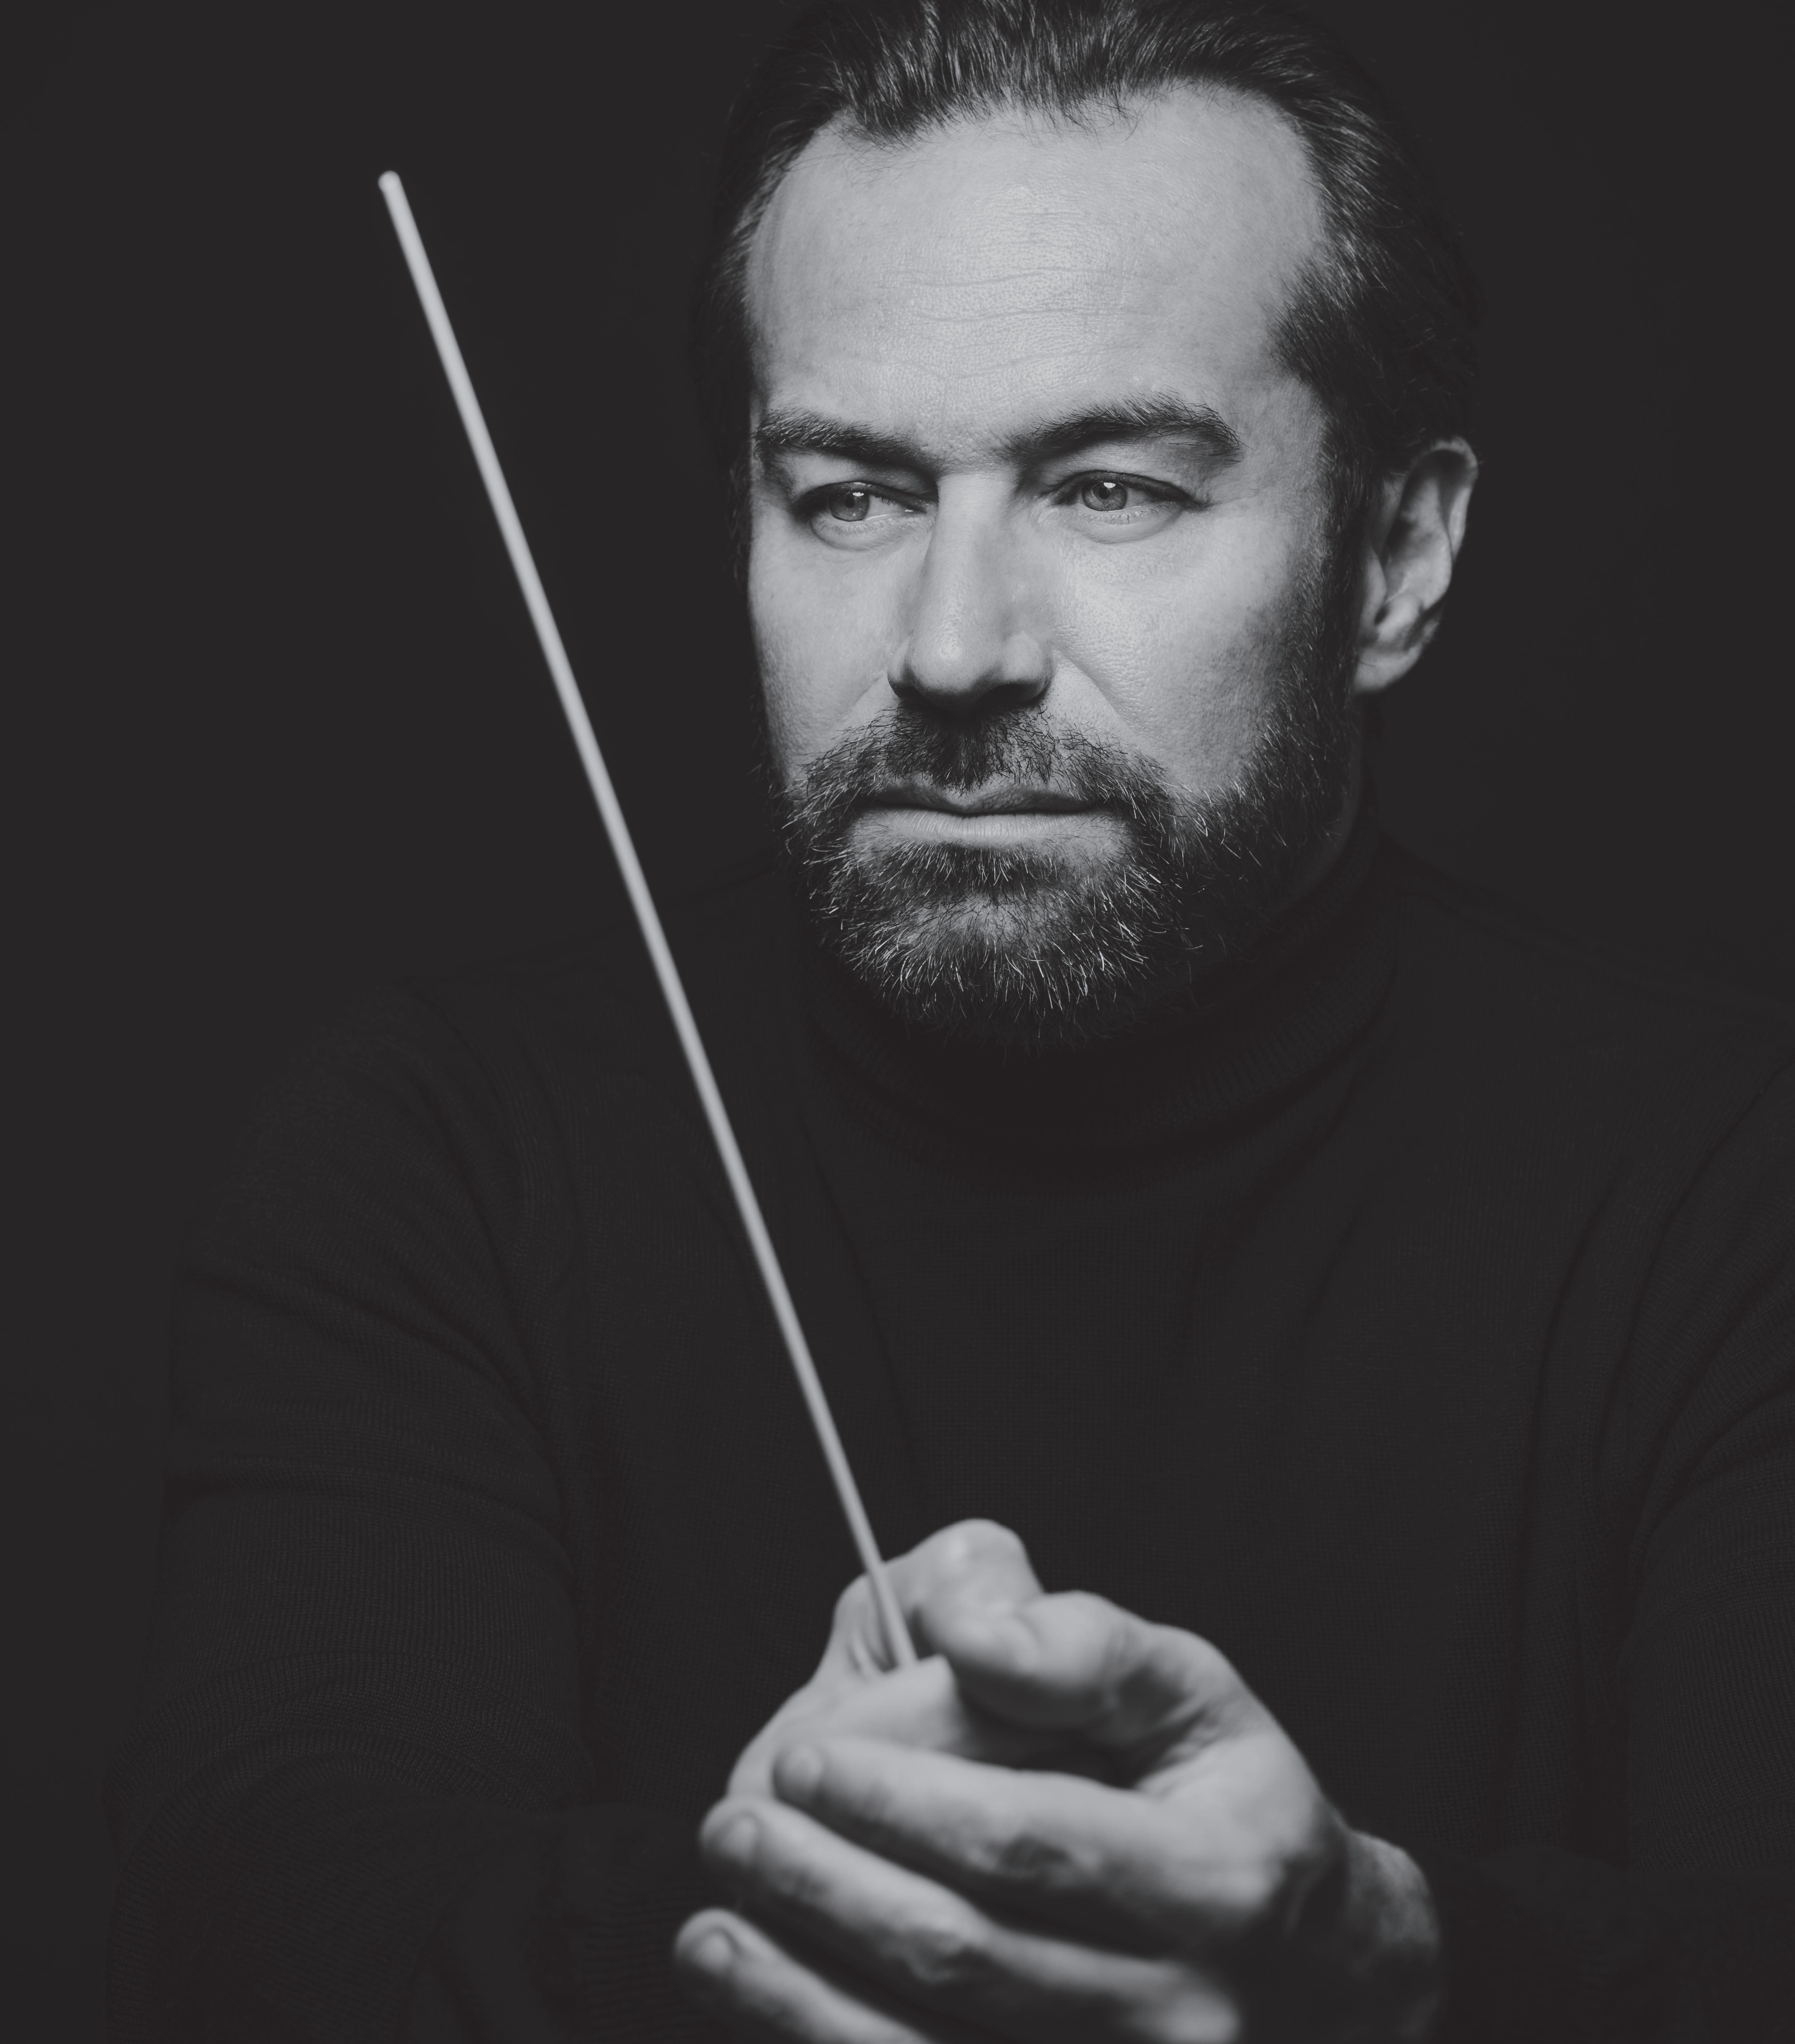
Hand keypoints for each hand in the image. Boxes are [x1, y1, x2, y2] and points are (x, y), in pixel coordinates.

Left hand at [675, 1521, 1439, 2040]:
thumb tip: (964, 1628)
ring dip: (799, 1994)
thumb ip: (1074, 1642)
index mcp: (1221, 1881)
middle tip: (733, 1830)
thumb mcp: (1181, 1686)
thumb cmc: (1222, 1801)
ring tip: (709, 1929)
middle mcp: (1184, 2014)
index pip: (1030, 1842)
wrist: (1308, 1969)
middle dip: (828, 1890)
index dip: (903, 1801)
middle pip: (968, 1955)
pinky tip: (756, 2005)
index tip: (805, 1757)